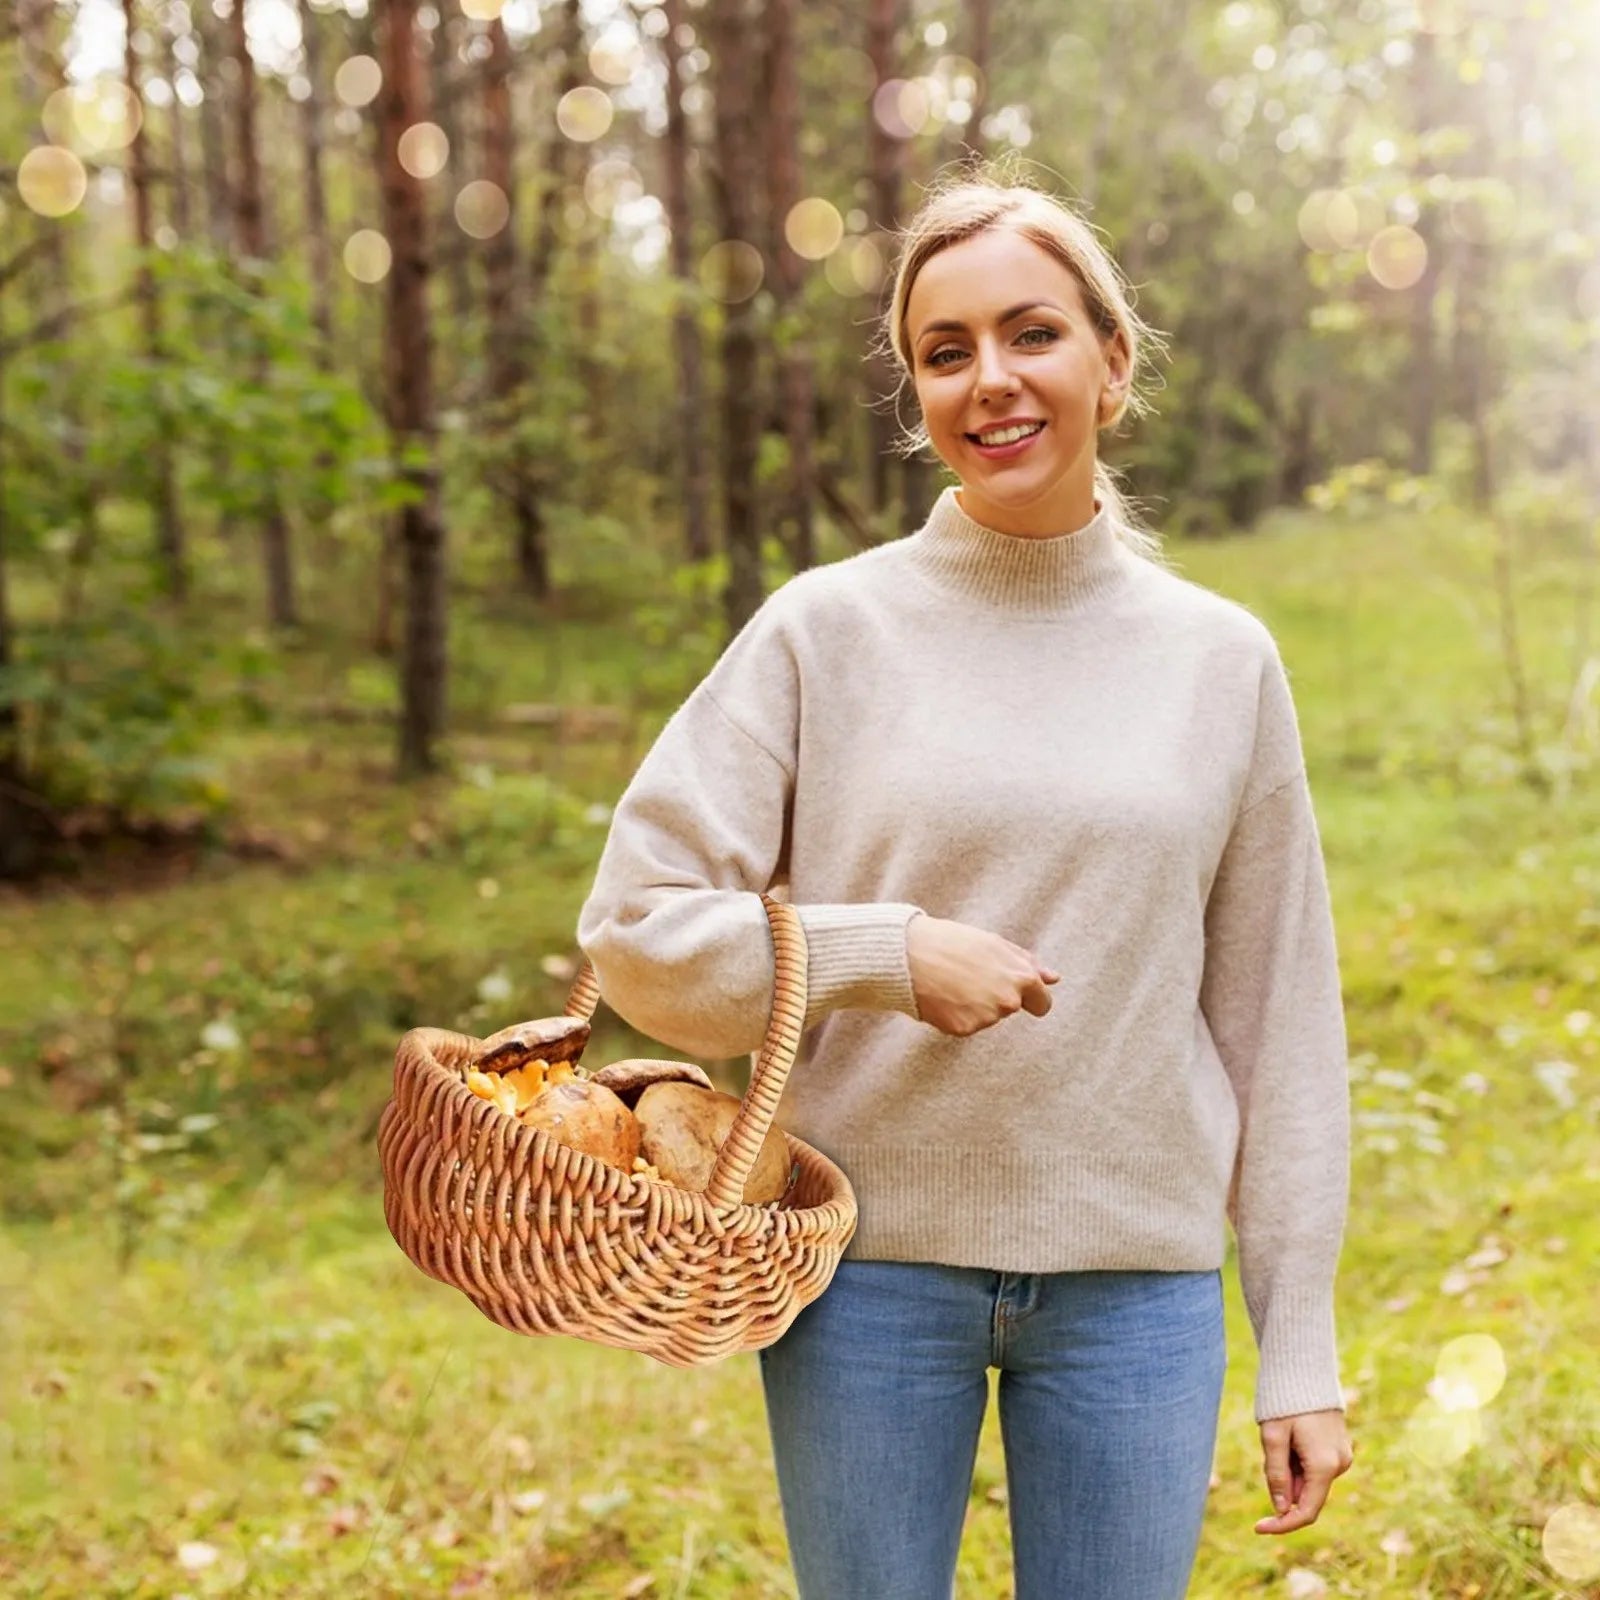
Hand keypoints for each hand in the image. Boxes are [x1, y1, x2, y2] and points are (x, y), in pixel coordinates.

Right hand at [906, 912, 1058, 1037]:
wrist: (909, 954)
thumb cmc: (952, 942)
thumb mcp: (994, 944)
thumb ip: (1028, 963)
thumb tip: (1054, 979)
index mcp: (1022, 978)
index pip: (1043, 1004)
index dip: (1030, 998)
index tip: (1016, 992)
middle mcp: (1008, 1002)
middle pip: (1010, 1009)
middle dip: (996, 997)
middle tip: (970, 976)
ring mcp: (986, 1018)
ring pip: (987, 1016)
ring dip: (974, 1004)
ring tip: (952, 981)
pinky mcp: (964, 1029)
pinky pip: (966, 1025)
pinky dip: (956, 1014)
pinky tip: (942, 995)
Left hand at [1254, 1408, 1353, 1533]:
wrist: (1306, 1370)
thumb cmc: (1285, 1402)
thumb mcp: (1272, 1437)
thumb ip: (1276, 1475)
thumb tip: (1280, 1508)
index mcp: (1324, 1465)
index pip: (1305, 1511)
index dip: (1282, 1523)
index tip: (1258, 1527)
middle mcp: (1339, 1465)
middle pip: (1307, 1495)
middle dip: (1283, 1487)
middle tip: (1268, 1453)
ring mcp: (1342, 1456)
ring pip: (1310, 1481)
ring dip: (1290, 1473)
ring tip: (1280, 1437)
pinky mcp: (1339, 1448)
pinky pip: (1316, 1468)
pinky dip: (1298, 1464)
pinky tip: (1290, 1437)